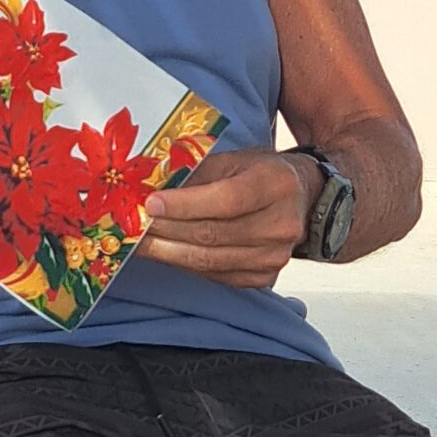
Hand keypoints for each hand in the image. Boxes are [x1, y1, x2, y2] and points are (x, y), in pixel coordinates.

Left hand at [136, 149, 316, 288]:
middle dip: (167, 231)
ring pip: (211, 260)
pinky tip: (167, 253)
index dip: (185, 205)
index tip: (151, 204)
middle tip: (135, 226)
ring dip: (170, 252)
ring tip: (141, 242)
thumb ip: (196, 172)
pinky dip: (187, 264)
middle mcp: (281, 224)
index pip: (226, 199)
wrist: (301, 198)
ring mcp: (275, 255)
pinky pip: (216, 274)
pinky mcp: (264, 276)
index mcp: (276, 184)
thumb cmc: (261, 173)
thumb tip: (152, 188)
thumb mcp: (233, 159)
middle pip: (214, 234)